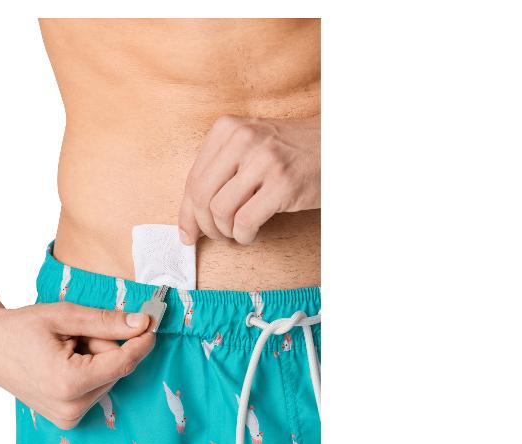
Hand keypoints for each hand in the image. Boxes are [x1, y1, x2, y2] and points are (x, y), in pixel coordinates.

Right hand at [0, 301, 154, 429]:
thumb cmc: (23, 328)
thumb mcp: (66, 315)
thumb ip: (107, 321)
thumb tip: (143, 324)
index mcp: (70, 382)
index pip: (123, 363)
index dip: (142, 342)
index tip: (152, 324)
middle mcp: (71, 408)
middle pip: (115, 370)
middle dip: (106, 347)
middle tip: (75, 335)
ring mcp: (68, 418)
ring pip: (107, 380)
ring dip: (96, 360)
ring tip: (64, 350)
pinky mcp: (67, 420)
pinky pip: (95, 390)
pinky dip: (88, 373)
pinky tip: (64, 364)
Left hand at [178, 114, 319, 244]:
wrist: (335, 145)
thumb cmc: (288, 153)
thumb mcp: (247, 149)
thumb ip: (217, 177)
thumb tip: (187, 224)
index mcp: (227, 129)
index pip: (193, 179)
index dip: (187, 213)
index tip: (187, 233)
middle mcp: (242, 140)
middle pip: (201, 196)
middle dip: (204, 226)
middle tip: (217, 236)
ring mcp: (263, 161)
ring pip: (220, 211)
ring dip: (226, 231)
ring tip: (238, 232)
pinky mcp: (282, 184)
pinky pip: (245, 221)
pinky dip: (244, 235)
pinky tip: (252, 233)